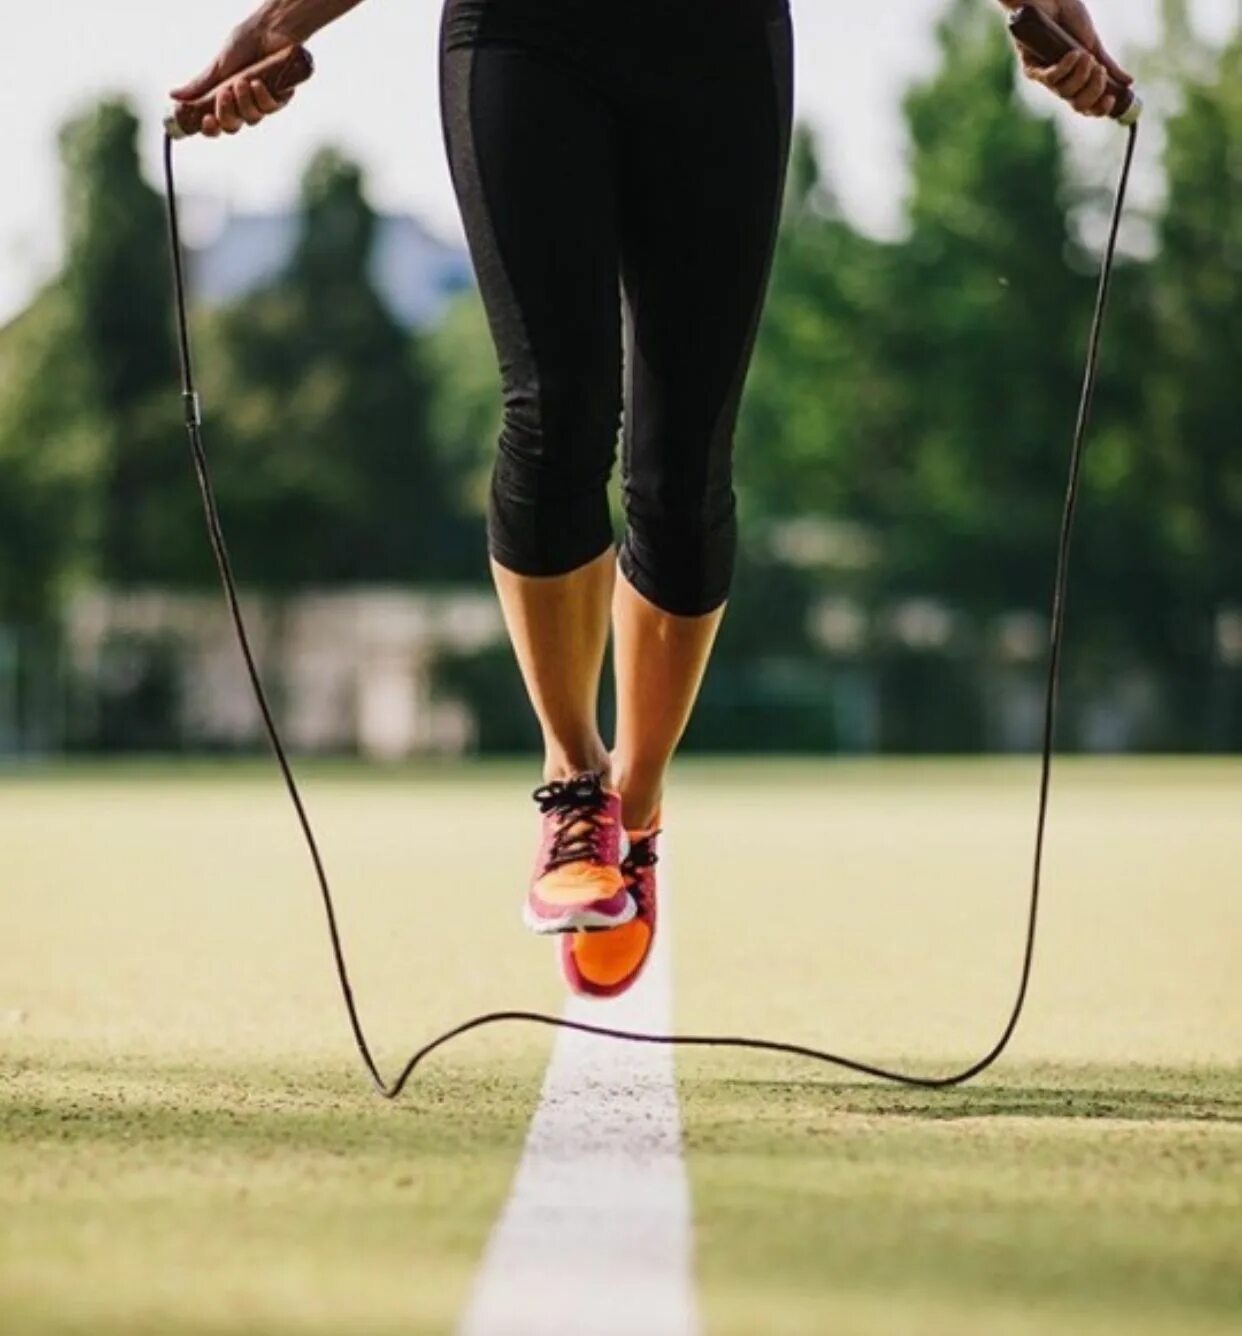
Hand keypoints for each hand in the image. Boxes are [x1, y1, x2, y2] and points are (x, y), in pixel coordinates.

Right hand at [170, 18, 298, 137]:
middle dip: (227, 113)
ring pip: (251, 119)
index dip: (211, 129)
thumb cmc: (243, 46)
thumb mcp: (217, 67)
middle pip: (232, 127)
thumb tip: (173, 96)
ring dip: (244, 101)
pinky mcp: (280, 98)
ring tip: (242, 81)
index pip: (216, 125)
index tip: (207, 120)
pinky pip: (270, 108)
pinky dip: (262, 97)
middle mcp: (243, 107)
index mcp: (226, 102)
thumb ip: (199, 85)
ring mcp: (261, 104)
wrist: (267, 31)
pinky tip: (257, 83)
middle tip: (224, 93)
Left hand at [1011, 0, 1132, 117]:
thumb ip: (1108, 65)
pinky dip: (1065, 68)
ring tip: (1086, 55)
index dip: (1098, 108)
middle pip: (1076, 104)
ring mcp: (1044, 76)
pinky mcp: (1031, 67)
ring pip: (1065, 92)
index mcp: (1074, 80)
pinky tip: (1073, 54)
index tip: (1111, 99)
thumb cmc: (1070, 18)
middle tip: (1099, 71)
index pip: (1086, 106)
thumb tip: (1128, 83)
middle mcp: (1059, 83)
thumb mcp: (1093, 43)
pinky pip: (1049, 78)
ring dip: (1081, 76)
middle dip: (1093, 91)